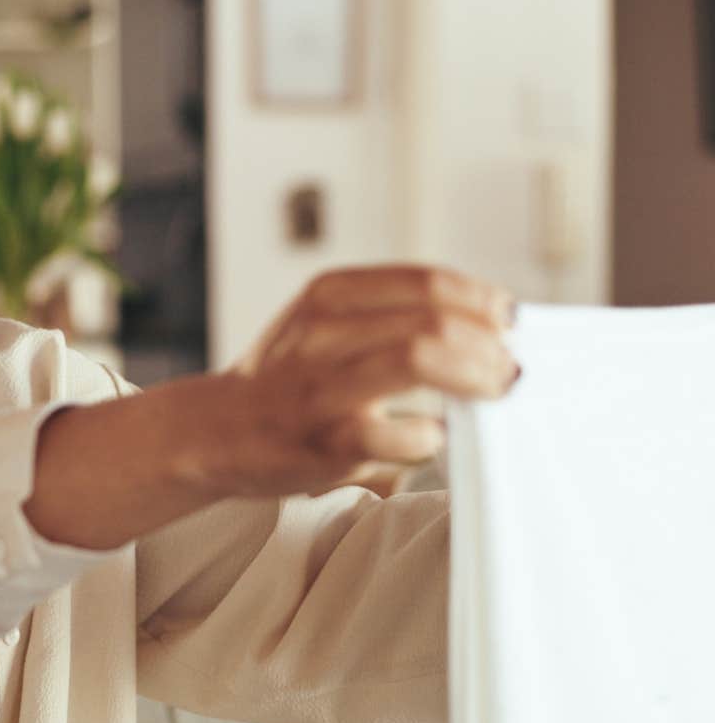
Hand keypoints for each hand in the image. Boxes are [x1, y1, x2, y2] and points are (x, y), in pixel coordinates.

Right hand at [200, 266, 519, 497]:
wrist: (214, 432)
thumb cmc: (284, 380)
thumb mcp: (321, 322)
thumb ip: (387, 312)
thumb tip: (486, 321)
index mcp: (327, 295)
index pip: (426, 282)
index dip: (480, 299)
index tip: (507, 319)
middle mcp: (322, 333)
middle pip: (433, 320)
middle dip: (488, 345)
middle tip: (507, 368)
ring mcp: (323, 387)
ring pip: (420, 359)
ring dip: (475, 377)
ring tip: (493, 391)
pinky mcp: (326, 440)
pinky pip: (400, 431)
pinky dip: (431, 434)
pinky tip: (434, 435)